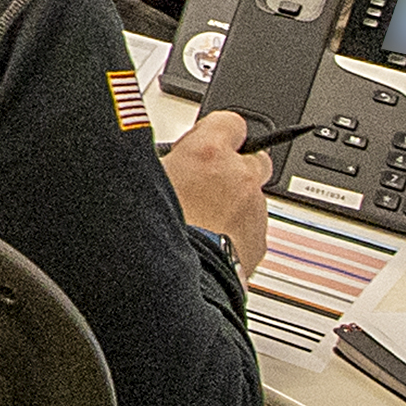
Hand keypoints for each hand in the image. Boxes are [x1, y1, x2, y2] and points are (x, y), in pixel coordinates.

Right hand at [160, 104, 273, 276]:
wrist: (169, 284)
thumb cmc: (151, 236)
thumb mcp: (144, 181)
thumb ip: (160, 162)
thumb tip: (149, 153)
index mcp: (208, 154)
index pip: (230, 121)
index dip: (218, 133)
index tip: (207, 143)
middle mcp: (238, 178)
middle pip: (254, 158)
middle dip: (235, 169)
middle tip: (208, 184)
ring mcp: (254, 210)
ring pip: (253, 197)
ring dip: (234, 205)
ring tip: (203, 223)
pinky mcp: (261, 241)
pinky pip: (253, 228)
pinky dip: (237, 234)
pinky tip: (212, 243)